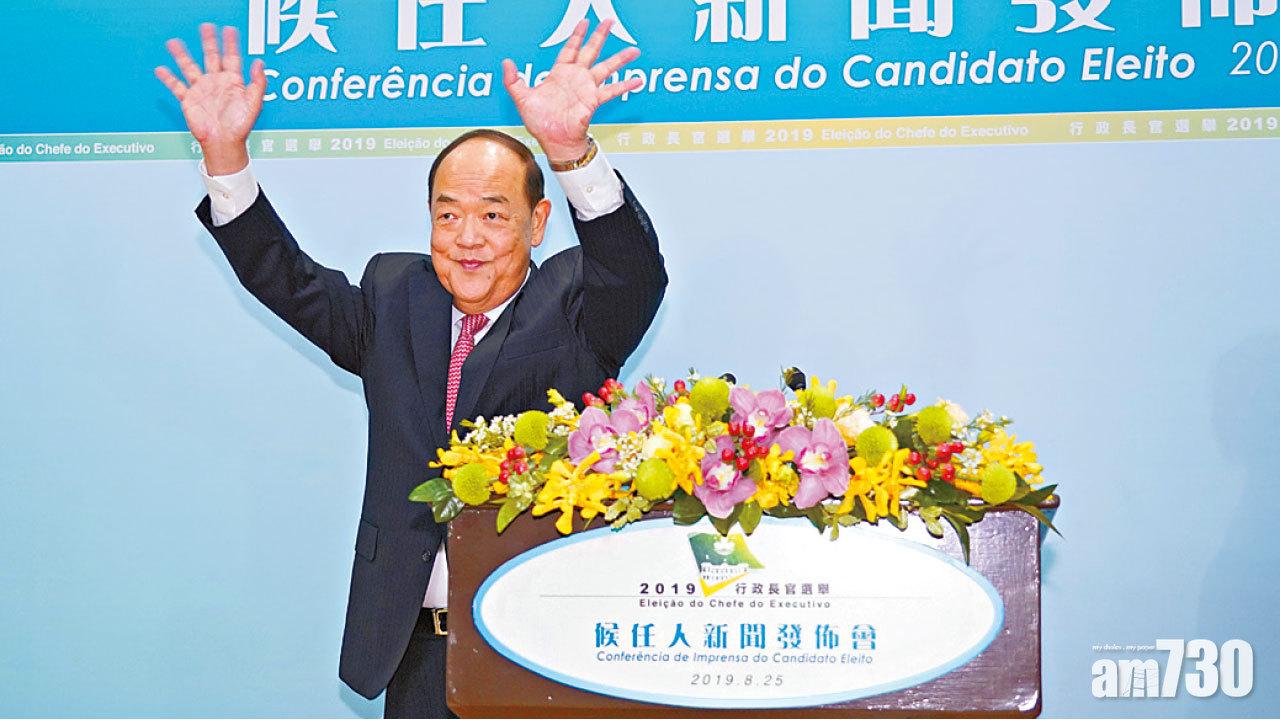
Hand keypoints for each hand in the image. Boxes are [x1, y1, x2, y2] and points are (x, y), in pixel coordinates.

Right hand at [155, 23, 266, 174]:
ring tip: (174, 42)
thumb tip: (260, 63)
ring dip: (182, 55)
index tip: (229, 30)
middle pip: (211, 57)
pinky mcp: (189, 100)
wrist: (224, 143)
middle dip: (208, 42)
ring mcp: (202, 90)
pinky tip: (160, 69)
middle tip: (206, 27)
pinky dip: (168, 78)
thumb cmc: (240, 127)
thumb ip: (258, 83)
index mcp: (233, 83)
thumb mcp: (254, 104)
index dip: (230, 44)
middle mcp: (216, 83)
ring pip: (189, 67)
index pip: (231, 58)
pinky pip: (176, 86)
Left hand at [502, 20, 642, 163]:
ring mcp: (587, 88)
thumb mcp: (521, 98)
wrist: (553, 141)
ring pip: (606, 67)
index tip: (585, 22)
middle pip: (591, 51)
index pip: (570, 49)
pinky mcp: (593, 100)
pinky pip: (611, 90)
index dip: (577, 35)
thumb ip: (513, 80)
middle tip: (610, 22)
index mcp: (560, 74)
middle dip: (600, 36)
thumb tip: (506, 63)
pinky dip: (625, 85)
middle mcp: (576, 78)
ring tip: (634, 51)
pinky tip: (637, 80)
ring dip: (620, 59)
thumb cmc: (540, 122)